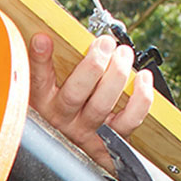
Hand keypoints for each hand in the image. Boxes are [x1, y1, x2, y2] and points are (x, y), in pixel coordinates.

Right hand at [28, 31, 152, 174]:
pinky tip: (142, 78)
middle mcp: (61, 119)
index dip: (40, 60)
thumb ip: (57, 60)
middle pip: (75, 93)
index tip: (43, 40)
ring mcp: (85, 132)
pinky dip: (140, 99)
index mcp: (43, 102)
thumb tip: (73, 34)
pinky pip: (127, 121)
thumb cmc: (67, 105)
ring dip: (116, 75)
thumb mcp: (52, 85)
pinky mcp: (109, 141)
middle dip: (94, 64)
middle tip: (105, 43)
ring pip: (100, 105)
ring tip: (123, 54)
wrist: (72, 145)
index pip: (38, 80)